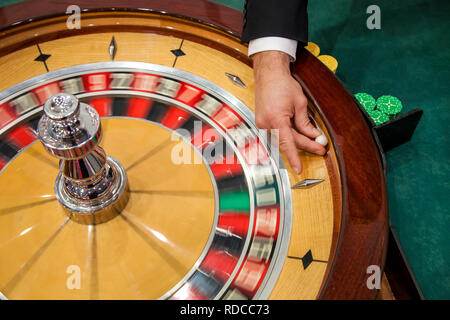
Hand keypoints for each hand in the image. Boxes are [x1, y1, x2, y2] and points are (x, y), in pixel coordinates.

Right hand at [252, 50, 325, 173]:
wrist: (268, 74)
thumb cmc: (282, 84)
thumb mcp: (299, 103)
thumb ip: (305, 122)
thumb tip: (312, 135)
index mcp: (276, 119)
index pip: (287, 143)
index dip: (294, 157)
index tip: (298, 168)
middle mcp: (266, 124)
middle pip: (288, 141)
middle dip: (305, 145)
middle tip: (320, 148)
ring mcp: (261, 124)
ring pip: (282, 138)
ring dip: (297, 141)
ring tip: (312, 142)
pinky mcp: (261, 122)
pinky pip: (277, 133)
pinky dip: (288, 135)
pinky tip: (298, 135)